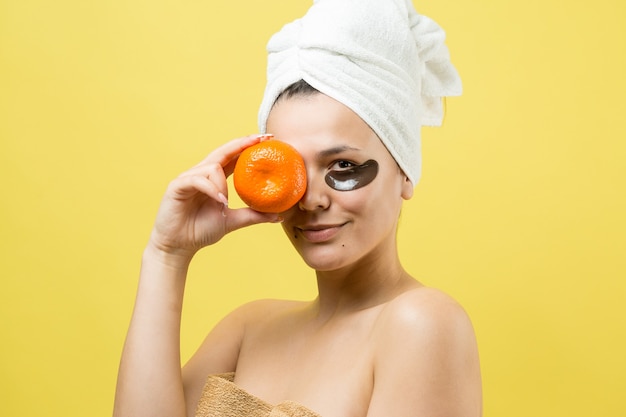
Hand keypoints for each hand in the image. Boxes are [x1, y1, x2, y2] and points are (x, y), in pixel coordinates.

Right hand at [148, 135, 279, 261]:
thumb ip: (253, 215)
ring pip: (212, 167)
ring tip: (225, 202)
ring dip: (222, 184)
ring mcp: (188, 178)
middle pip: (222, 151)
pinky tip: (220, 202)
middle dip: (242, 144)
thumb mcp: (233, 221)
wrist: (178, 247)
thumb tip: (278, 215)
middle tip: (260, 139)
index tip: (268, 139)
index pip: (233, 156)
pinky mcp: (177, 186)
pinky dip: (211, 189)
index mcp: (214, 178)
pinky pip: (197, 180)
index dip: (248, 146)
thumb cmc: (200, 231)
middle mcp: (201, 173)